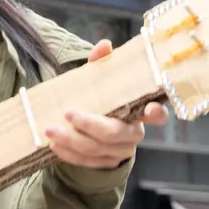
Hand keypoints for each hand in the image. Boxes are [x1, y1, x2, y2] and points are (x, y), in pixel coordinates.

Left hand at [44, 40, 168, 168]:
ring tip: (50, 130)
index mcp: (140, 112)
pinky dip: (69, 154)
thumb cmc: (102, 98)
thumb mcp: (101, 80)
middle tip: (67, 114)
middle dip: (90, 125)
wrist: (94, 127)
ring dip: (71, 140)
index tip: (150, 109)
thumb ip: (103, 63)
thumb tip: (104, 45)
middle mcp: (133, 134)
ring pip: (96, 149)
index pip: (158, 115)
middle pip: (114, 133)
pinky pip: (86, 162)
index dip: (157, 114)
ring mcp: (120, 151)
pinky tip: (54, 145)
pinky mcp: (104, 163)